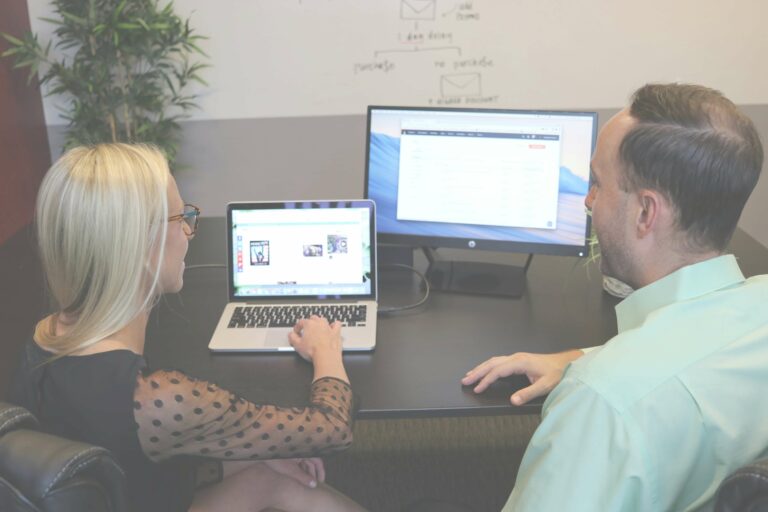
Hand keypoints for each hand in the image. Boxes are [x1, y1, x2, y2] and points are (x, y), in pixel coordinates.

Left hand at [263, 457, 325, 487]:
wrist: (262, 453)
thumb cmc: (277, 459)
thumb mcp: (291, 470)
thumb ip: (303, 477)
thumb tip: (314, 485)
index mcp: (304, 451)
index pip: (318, 461)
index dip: (321, 472)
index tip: (321, 483)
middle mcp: (301, 450)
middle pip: (311, 463)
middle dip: (312, 474)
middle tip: (312, 486)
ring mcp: (295, 452)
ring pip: (304, 463)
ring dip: (306, 473)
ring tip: (304, 483)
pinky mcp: (289, 455)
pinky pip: (298, 463)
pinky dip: (300, 470)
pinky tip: (296, 478)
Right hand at [289, 315, 341, 361]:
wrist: (326, 356)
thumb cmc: (312, 351)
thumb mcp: (297, 345)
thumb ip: (292, 338)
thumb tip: (291, 335)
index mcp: (309, 324)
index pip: (301, 322)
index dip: (297, 327)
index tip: (296, 332)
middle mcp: (319, 323)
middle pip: (313, 318)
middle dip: (309, 323)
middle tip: (307, 330)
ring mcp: (328, 327)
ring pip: (323, 320)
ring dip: (320, 323)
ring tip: (318, 329)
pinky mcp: (336, 332)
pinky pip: (336, 324)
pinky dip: (334, 325)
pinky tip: (332, 328)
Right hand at [461, 350, 582, 405]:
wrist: (566, 363)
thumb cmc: (557, 374)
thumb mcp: (545, 385)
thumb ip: (528, 393)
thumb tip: (513, 401)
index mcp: (520, 362)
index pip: (498, 371)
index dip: (486, 380)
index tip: (477, 389)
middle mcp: (516, 357)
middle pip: (491, 364)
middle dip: (477, 372)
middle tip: (465, 381)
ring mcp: (516, 357)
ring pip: (494, 361)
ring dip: (481, 368)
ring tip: (470, 376)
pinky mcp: (518, 360)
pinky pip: (499, 361)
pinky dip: (489, 366)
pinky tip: (485, 370)